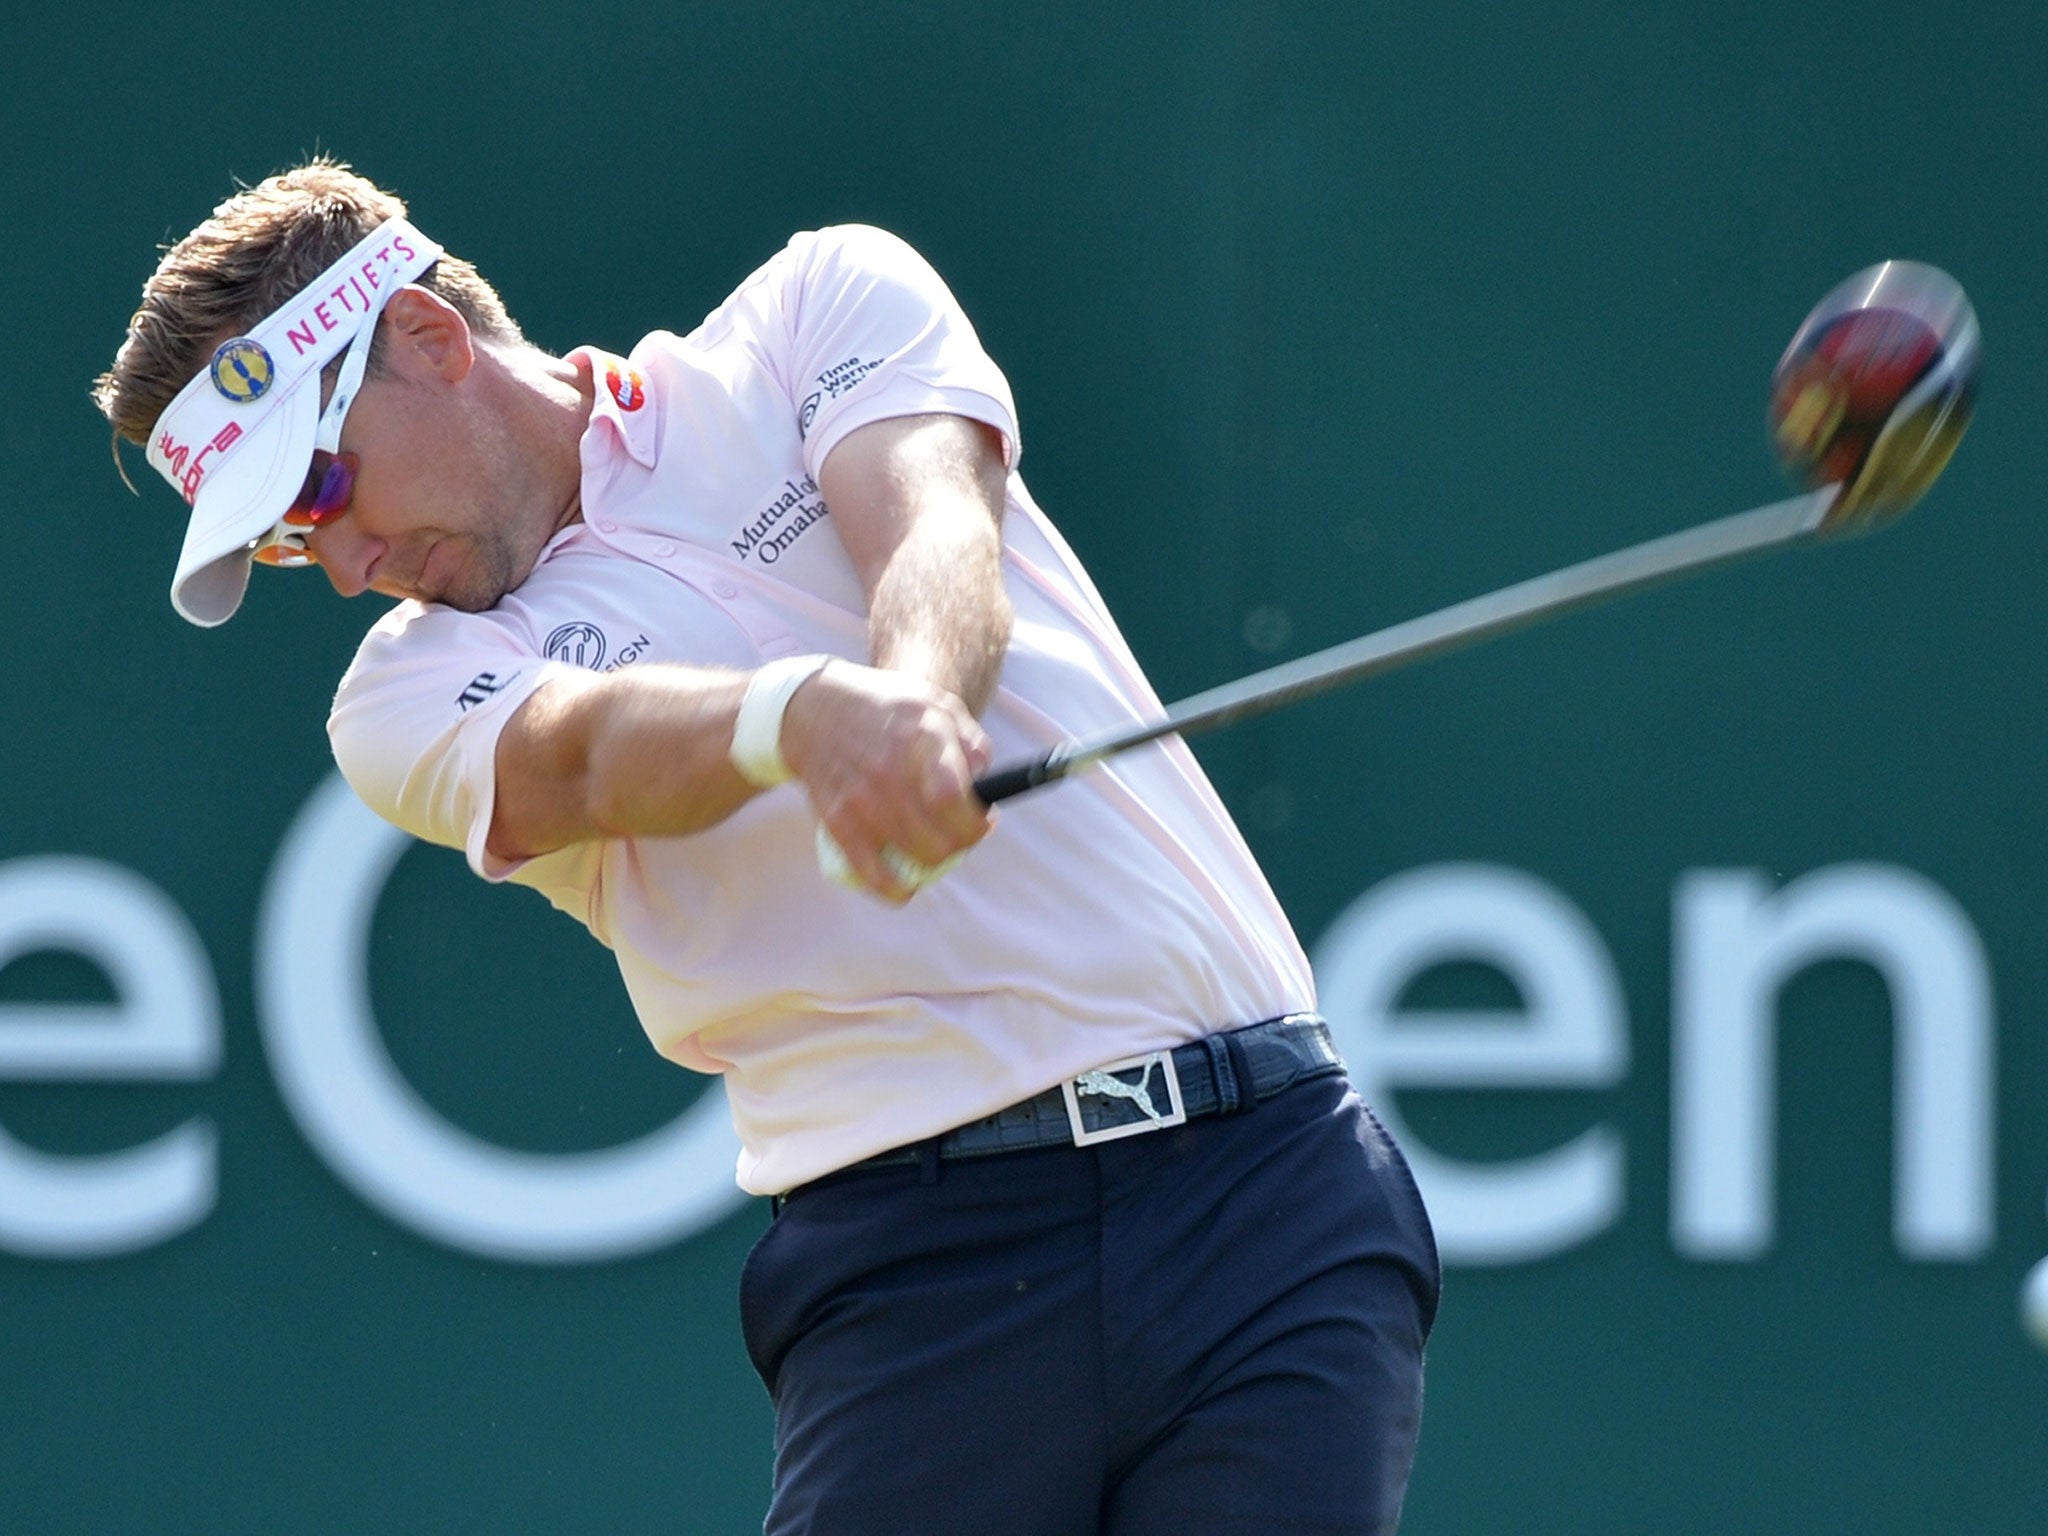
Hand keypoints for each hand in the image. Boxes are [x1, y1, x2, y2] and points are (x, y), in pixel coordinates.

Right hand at [779, 662, 995, 901]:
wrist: (814, 711)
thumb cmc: (885, 709)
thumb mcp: (933, 704)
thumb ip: (970, 740)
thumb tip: (985, 781)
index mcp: (920, 736)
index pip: (952, 798)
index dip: (976, 822)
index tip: (984, 820)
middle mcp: (890, 771)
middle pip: (941, 838)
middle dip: (962, 843)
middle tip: (961, 832)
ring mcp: (862, 800)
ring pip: (918, 859)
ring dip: (936, 860)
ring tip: (936, 843)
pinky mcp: (838, 822)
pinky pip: (874, 876)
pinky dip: (896, 888)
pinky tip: (907, 882)